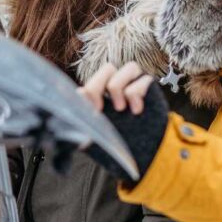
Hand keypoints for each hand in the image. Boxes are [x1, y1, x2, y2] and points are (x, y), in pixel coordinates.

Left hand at [76, 62, 169, 181]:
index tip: (89, 112)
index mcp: (100, 98)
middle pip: (107, 68)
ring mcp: (135, 86)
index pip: (89, 84)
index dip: (85, 94)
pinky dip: (136, 93)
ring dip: (119, 86)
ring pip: (129, 67)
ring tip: (121, 109)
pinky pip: (143, 78)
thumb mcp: (98, 141)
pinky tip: (136, 111)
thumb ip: (83, 131)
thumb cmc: (120, 147)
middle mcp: (117, 88)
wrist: (148, 155)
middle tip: (100, 108)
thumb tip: (71, 122)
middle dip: (99, 85)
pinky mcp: (149, 89)